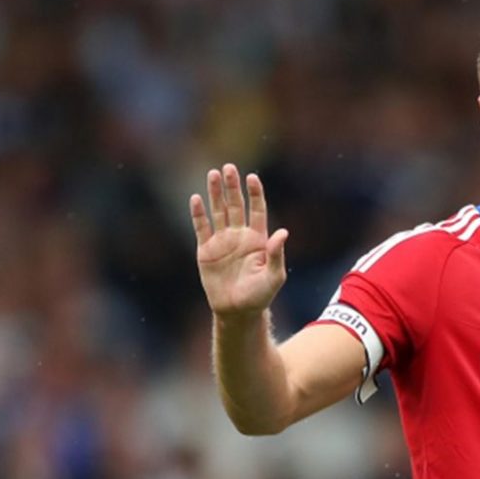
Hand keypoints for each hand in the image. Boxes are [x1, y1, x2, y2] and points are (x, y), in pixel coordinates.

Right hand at [190, 164, 288, 317]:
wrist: (237, 310)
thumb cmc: (260, 295)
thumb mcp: (274, 276)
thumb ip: (276, 254)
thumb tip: (283, 232)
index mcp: (258, 239)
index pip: (257, 210)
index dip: (255, 194)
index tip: (252, 177)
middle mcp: (239, 236)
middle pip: (236, 205)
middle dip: (233, 187)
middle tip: (229, 167)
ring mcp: (222, 241)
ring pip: (218, 211)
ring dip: (216, 193)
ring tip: (213, 174)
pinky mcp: (206, 250)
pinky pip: (201, 228)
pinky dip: (198, 214)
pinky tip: (196, 199)